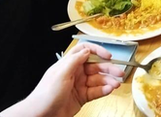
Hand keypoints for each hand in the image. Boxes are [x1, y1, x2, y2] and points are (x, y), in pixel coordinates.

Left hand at [0, 43, 122, 116]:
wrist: (41, 114)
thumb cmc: (46, 94)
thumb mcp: (61, 73)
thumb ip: (75, 60)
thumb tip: (87, 50)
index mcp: (69, 63)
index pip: (85, 51)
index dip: (98, 51)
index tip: (108, 55)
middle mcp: (75, 73)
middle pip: (95, 66)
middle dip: (108, 68)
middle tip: (119, 72)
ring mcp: (79, 85)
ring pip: (98, 80)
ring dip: (108, 80)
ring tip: (116, 83)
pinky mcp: (82, 97)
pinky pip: (96, 91)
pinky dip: (104, 90)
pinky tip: (109, 90)